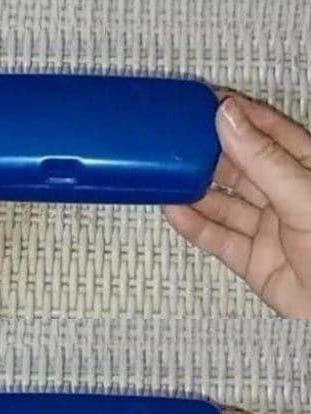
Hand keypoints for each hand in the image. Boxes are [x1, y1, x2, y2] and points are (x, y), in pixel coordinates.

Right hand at [163, 94, 310, 317]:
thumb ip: (263, 160)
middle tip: (177, 143)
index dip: (238, 116)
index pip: (269, 133)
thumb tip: (229, 120)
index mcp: (306, 170)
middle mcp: (286, 196)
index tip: (205, 103)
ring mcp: (267, 228)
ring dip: (196, 193)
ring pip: (224, 204)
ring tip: (168, 179)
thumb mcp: (303, 196)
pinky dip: (195, 227)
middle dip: (209, 155)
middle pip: (240, 168)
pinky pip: (218, 239)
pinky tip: (175, 212)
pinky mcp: (251, 260)